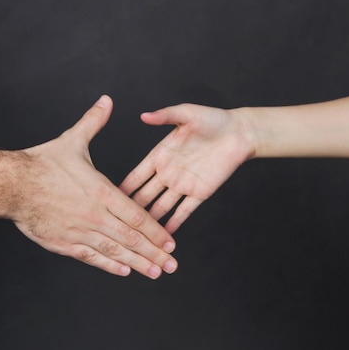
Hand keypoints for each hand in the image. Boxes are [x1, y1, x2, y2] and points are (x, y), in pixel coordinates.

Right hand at [11, 96, 177, 278]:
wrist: (11, 184)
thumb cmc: (41, 163)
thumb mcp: (72, 141)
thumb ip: (94, 122)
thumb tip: (107, 101)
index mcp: (101, 191)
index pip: (136, 215)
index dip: (156, 231)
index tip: (170, 242)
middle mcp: (94, 214)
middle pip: (131, 238)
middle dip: (154, 253)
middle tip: (172, 265)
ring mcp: (79, 231)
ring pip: (114, 251)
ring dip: (137, 263)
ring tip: (155, 273)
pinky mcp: (63, 243)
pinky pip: (91, 257)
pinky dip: (109, 265)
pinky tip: (124, 271)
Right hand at [120, 104, 253, 233]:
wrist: (240, 133)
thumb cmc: (214, 120)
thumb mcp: (187, 114)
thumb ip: (165, 116)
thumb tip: (144, 115)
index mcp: (161, 155)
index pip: (137, 174)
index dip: (124, 186)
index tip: (107, 198)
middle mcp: (168, 172)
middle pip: (145, 194)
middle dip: (132, 209)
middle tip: (117, 223)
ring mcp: (183, 184)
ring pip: (162, 206)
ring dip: (150, 220)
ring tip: (137, 235)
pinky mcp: (200, 193)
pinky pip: (185, 211)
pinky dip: (175, 223)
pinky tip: (166, 235)